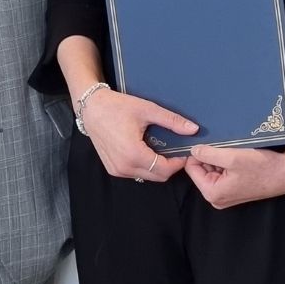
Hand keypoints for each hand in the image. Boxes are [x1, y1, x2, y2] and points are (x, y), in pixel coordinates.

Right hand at [82, 87, 196, 182]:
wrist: (91, 108)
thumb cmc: (116, 106)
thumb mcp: (147, 110)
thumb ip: (171, 121)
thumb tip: (193, 129)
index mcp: (133, 153)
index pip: (164, 169)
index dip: (178, 163)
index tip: (185, 151)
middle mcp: (124, 167)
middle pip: (158, 176)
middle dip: (170, 166)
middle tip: (176, 150)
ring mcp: (117, 170)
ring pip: (147, 176)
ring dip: (158, 167)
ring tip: (162, 149)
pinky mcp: (113, 169)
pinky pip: (136, 173)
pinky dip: (145, 166)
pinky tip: (147, 151)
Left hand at [183, 143, 284, 208]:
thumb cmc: (262, 167)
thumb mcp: (232, 157)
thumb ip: (208, 153)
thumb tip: (193, 150)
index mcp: (212, 192)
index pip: (192, 168)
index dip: (197, 153)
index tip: (208, 142)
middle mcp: (216, 198)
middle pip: (201, 169)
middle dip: (210, 156)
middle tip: (226, 148)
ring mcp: (225, 195)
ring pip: (212, 169)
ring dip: (220, 159)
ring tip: (234, 153)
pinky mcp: (233, 190)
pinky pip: (222, 173)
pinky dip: (227, 163)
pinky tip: (239, 158)